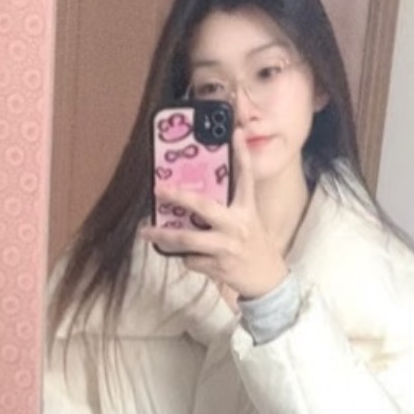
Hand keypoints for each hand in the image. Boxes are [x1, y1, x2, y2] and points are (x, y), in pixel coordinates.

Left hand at [141, 126, 289, 299]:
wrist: (267, 280)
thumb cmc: (253, 247)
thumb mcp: (248, 221)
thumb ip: (228, 208)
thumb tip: (198, 197)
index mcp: (246, 210)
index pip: (246, 178)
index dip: (242, 155)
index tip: (236, 133)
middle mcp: (237, 226)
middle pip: (203, 207)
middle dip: (178, 196)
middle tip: (159, 189)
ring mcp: (226, 248)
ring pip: (188, 239)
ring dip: (164, 236)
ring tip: (146, 231)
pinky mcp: (219, 267)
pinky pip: (191, 259)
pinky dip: (185, 257)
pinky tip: (189, 256)